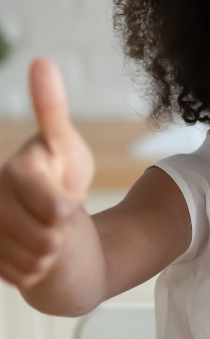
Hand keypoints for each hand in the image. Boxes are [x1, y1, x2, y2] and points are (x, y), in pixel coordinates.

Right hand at [0, 58, 93, 287]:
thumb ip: (50, 108)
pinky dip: (38, 270)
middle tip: (59, 218)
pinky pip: (25, 276)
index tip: (68, 202)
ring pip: (36, 259)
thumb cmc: (61, 175)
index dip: (67, 209)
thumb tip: (42, 62)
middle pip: (48, 237)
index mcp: (12, 172)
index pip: (56, 208)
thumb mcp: (66, 144)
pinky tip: (33, 253)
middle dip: (63, 231)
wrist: (51, 219)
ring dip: (51, 252)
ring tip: (47, 234)